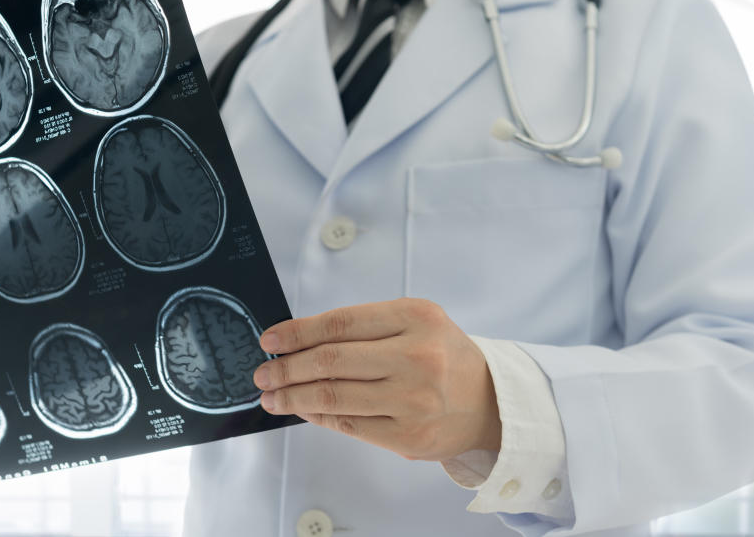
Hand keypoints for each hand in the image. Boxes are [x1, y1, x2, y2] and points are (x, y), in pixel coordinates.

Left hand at [253, 298, 501, 460]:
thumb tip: (298, 344)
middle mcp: (417, 356)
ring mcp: (413, 399)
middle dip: (286, 368)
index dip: (297, 332)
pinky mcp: (407, 436)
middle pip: (331, 362)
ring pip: (333, 396)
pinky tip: (301, 409)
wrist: (491, 401)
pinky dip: (316, 416)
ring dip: (292, 397)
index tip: (270, 340)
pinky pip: (347, 424)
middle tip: (262, 373)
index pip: (340, 323)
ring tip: (271, 396)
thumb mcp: (414, 324)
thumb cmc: (442, 356)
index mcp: (417, 317)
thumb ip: (363, 329)